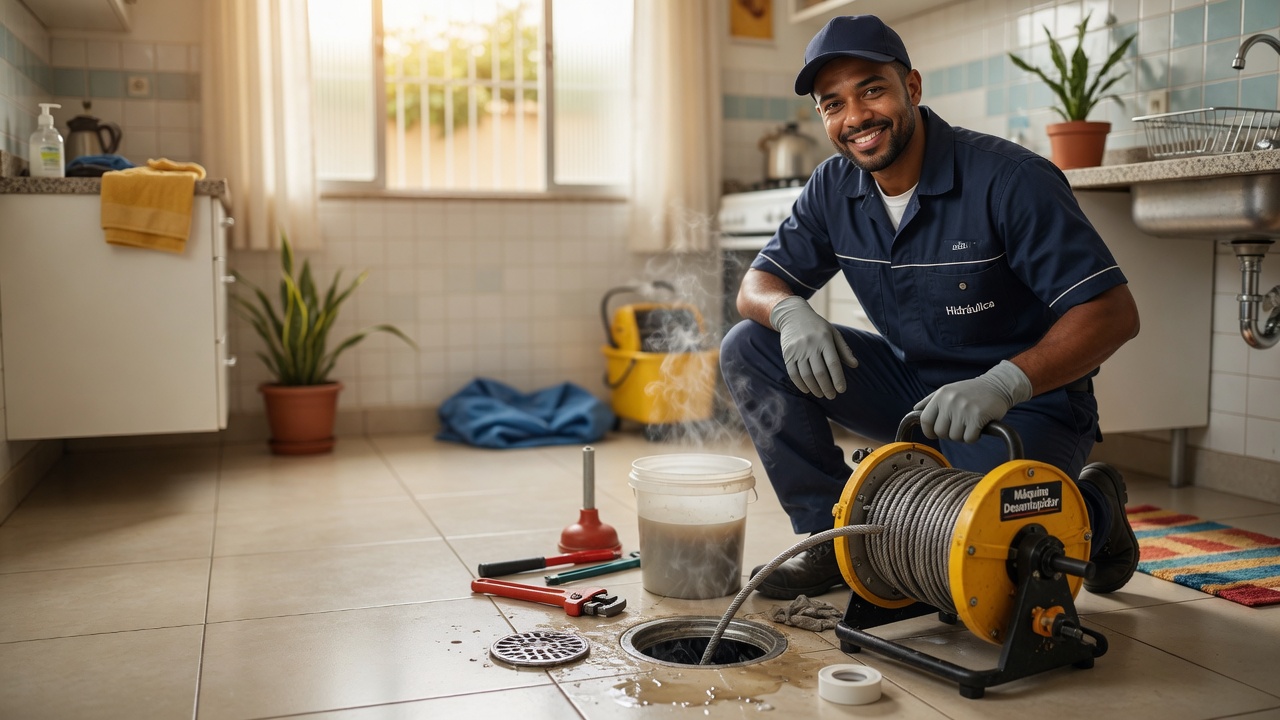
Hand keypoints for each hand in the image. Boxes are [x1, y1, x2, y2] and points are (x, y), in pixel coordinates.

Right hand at [770, 296, 858, 398]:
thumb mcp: (833, 333)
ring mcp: (797, 350)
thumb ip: (844, 349)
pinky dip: (800, 384)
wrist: (793, 315)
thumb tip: (855, 365)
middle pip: (819, 372)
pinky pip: (793, 373)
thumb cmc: (817, 326)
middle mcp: (811, 345)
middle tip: (832, 396)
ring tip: (821, 394)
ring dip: (815, 388)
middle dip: (827, 387)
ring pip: (806, 375)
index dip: (838, 379)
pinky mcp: (787, 354)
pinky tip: (808, 390)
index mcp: (825, 340)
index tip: (842, 390)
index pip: (833, 363)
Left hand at [914, 360, 1031, 442]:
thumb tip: (915, 410)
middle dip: (949, 434)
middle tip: (959, 426)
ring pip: (955, 437)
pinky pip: (969, 438)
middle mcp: (950, 401)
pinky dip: (973, 437)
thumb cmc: (971, 391)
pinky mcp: (977, 417)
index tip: (935, 434)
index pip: (925, 420)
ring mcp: (964, 409)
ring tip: (969, 424)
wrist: (998, 386)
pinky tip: (978, 427)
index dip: (929, 431)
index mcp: (941, 395)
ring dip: (962, 435)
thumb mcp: (948, 390)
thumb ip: (930, 401)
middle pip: (940, 432)